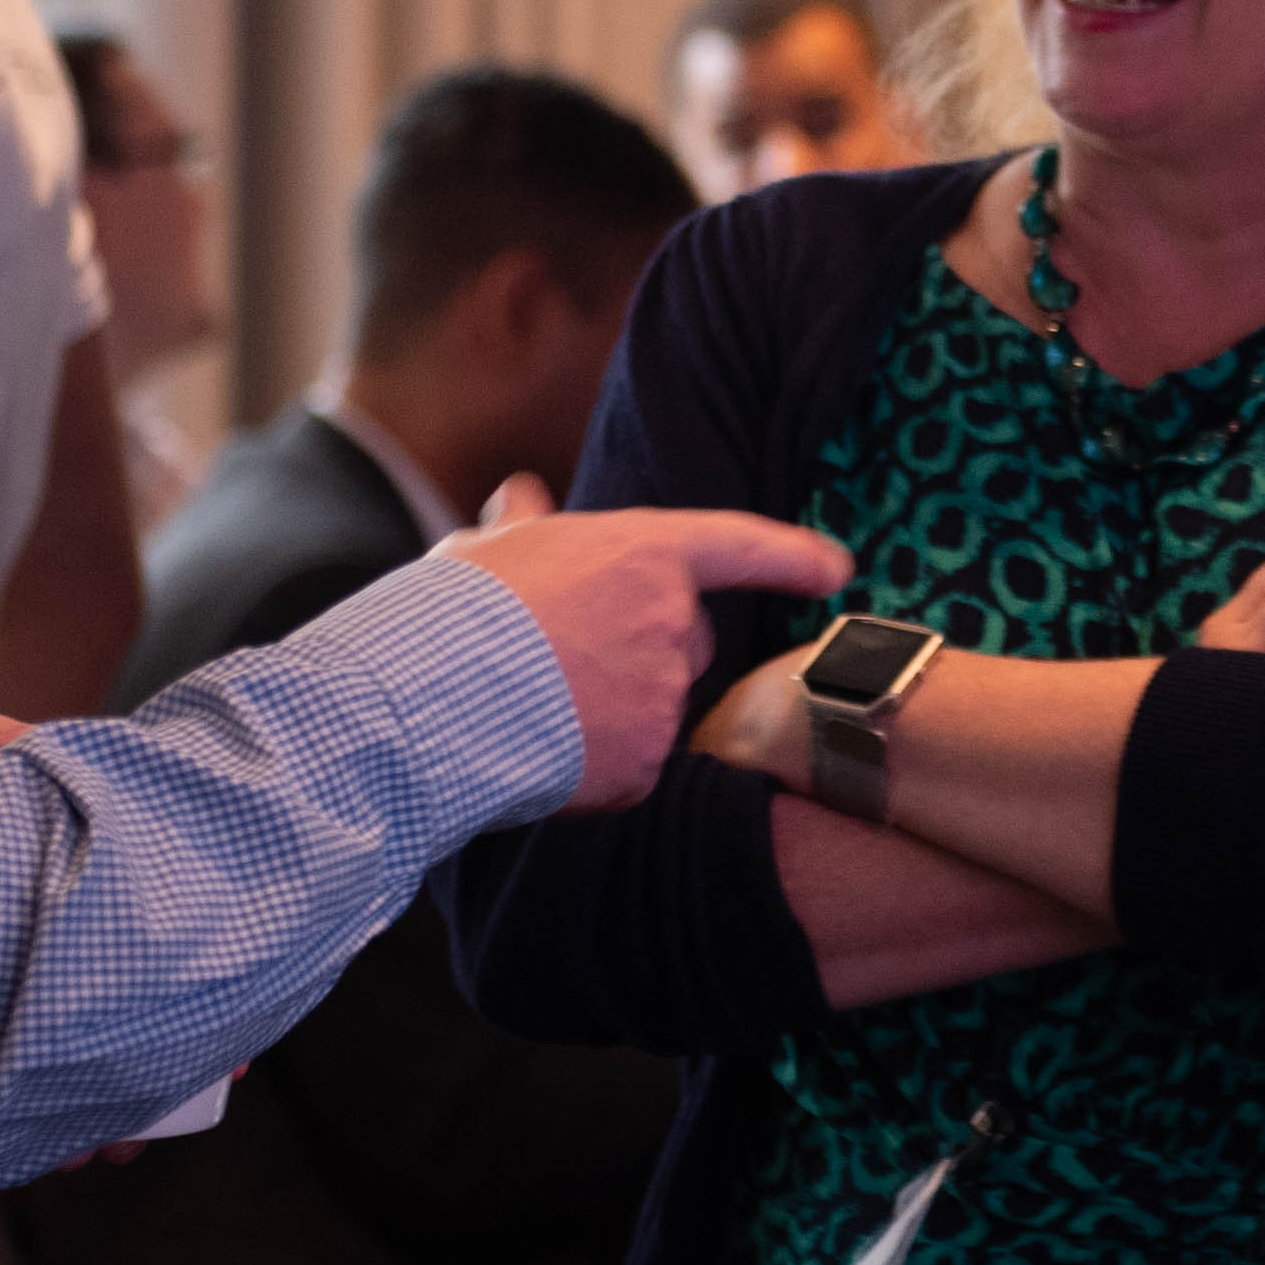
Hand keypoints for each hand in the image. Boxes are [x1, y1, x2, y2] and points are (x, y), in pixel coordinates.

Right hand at [442, 480, 852, 807]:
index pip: (739, 545)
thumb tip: (521, 495)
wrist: (427, 694)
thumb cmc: (451, 611)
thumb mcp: (488, 550)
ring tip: (534, 706)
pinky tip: (542, 754)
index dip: (793, 554)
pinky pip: (633, 768)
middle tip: (561, 660)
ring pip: (657, 707)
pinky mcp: (645, 763)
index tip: (837, 567)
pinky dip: (597, 768)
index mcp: (643, 552)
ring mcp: (663, 696)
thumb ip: (524, 527)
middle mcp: (671, 621)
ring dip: (614, 711)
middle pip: (688, 642)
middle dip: (642, 651)